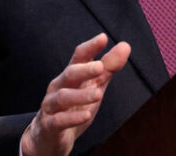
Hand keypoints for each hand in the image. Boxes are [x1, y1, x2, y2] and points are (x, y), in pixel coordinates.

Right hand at [20, 33, 130, 155]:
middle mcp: (59, 87)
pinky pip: (58, 121)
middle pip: (69, 74)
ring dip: (80, 95)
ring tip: (98, 94)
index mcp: (71, 75)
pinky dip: (72, 118)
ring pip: (62, 97)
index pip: (79, 57)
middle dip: (84, 70)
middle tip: (100, 67)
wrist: (50, 137)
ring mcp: (51, 106)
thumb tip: (125, 46)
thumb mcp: (94, 86)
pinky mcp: (49, 126)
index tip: (103, 38)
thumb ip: (108, 67)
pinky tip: (86, 116)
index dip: (90, 47)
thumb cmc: (74, 106)